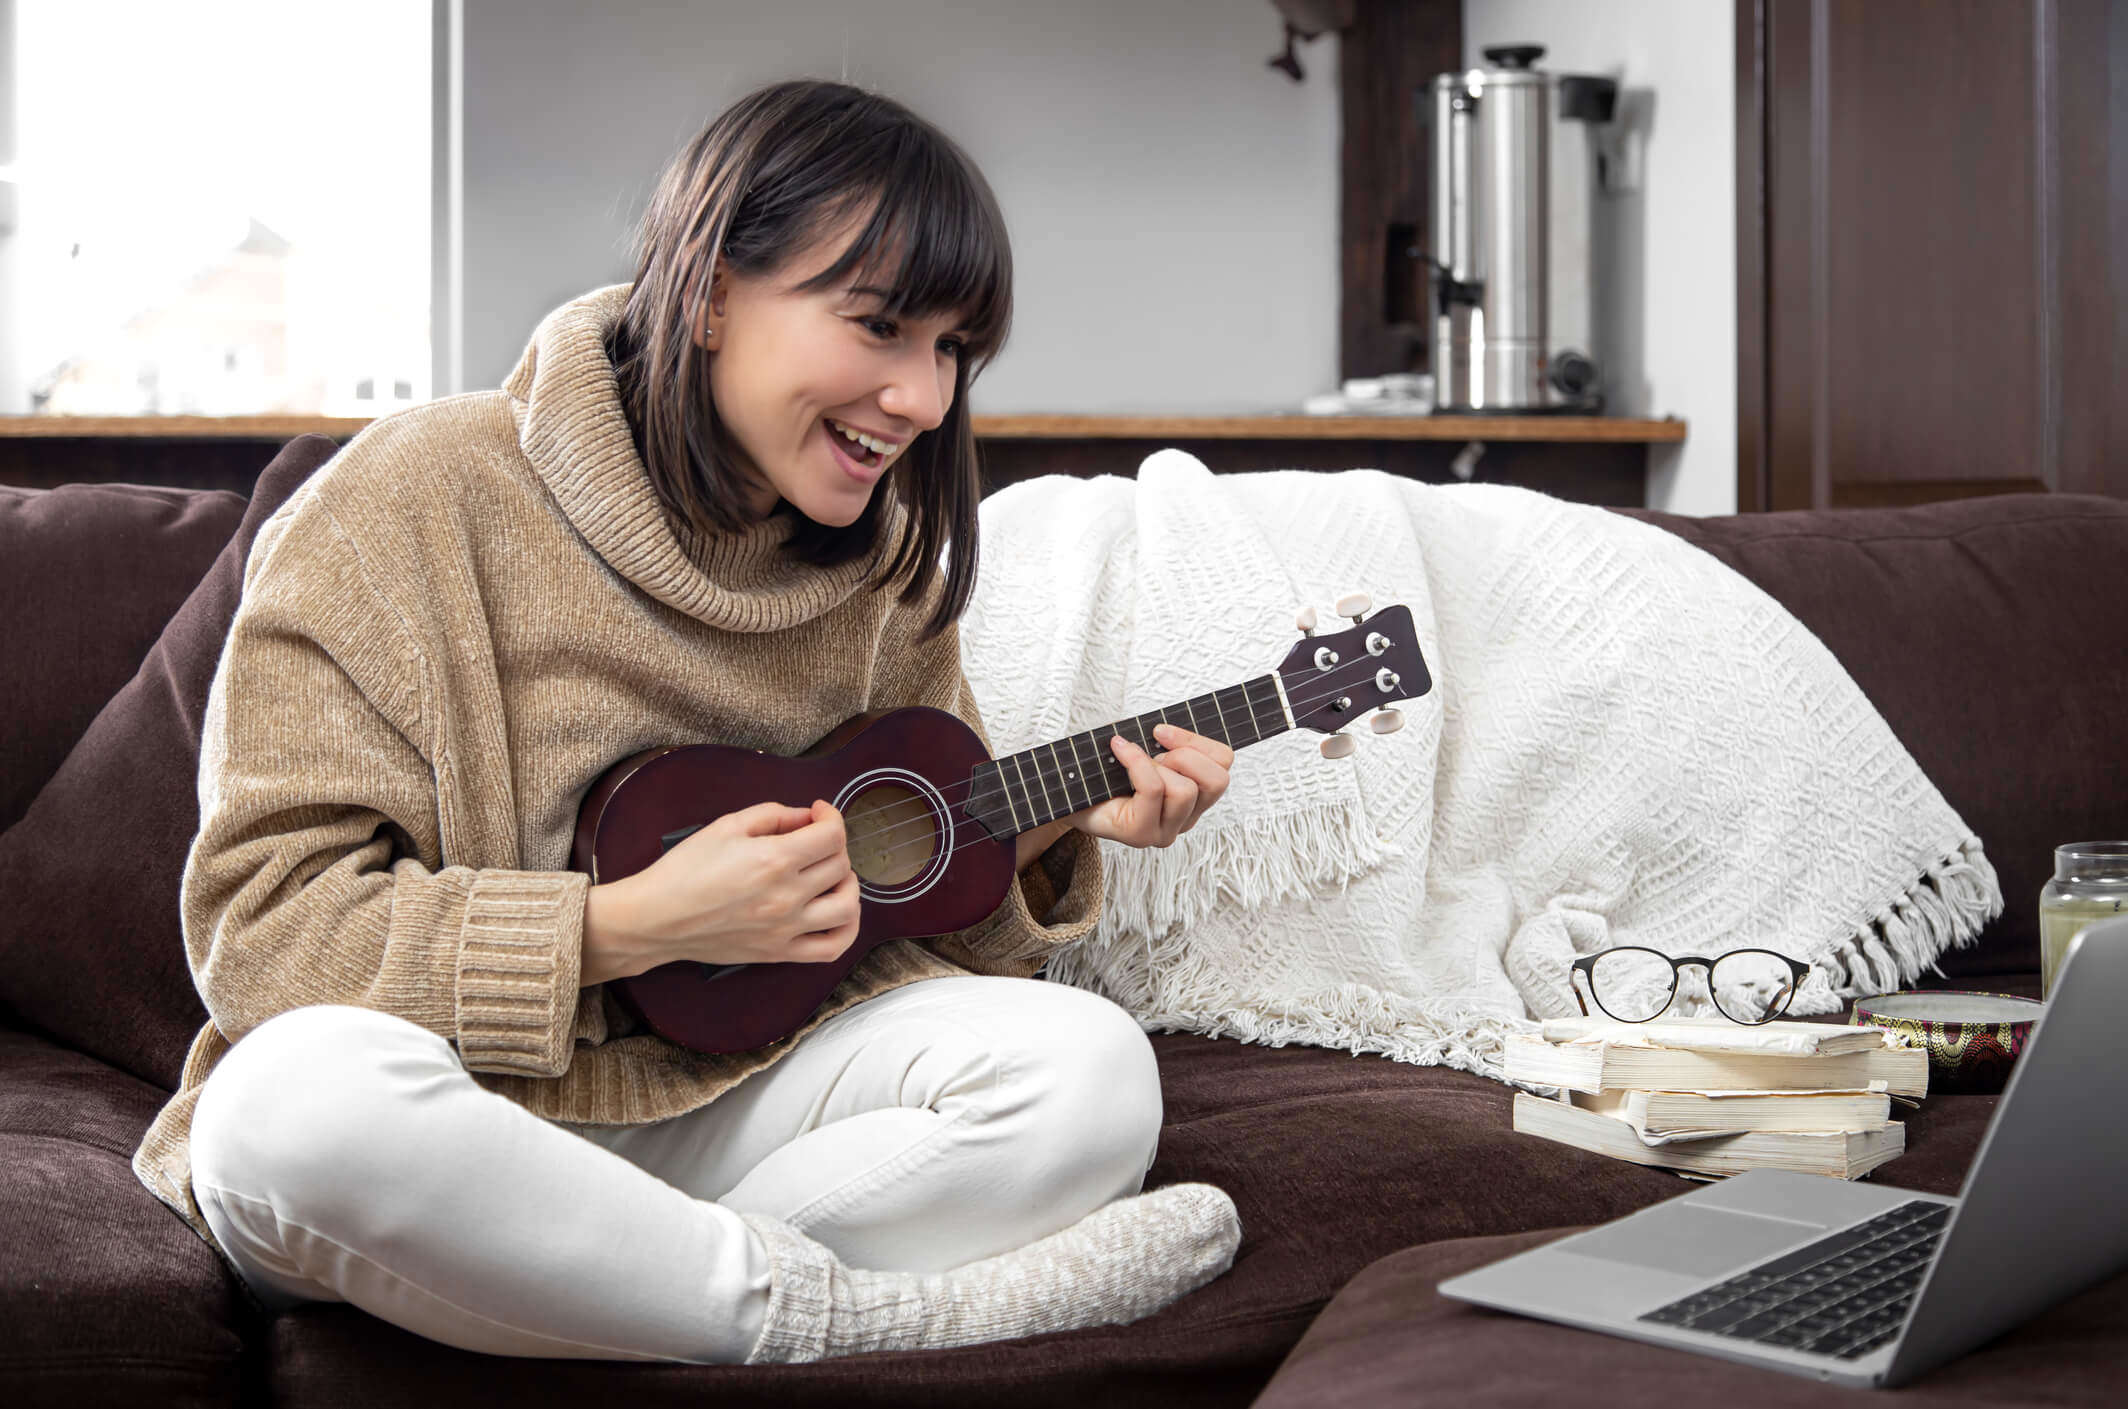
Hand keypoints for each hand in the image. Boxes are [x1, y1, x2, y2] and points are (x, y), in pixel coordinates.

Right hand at [581, 799, 859, 984]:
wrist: (656, 919)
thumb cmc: (684, 871)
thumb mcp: (726, 826)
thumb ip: (773, 815)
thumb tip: (805, 817)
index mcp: (774, 859)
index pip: (832, 834)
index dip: (831, 816)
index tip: (818, 812)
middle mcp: (787, 896)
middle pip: (840, 864)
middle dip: (833, 844)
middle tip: (813, 839)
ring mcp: (786, 928)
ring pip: (847, 905)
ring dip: (848, 884)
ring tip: (830, 874)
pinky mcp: (780, 952)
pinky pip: (832, 947)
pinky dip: (848, 929)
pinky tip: (840, 912)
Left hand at [1073, 723, 1233, 849]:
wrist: (1065, 794)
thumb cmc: (1104, 772)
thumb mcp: (1144, 749)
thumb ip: (1167, 742)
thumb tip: (1166, 730)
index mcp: (1194, 797)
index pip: (1223, 764)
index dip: (1198, 741)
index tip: (1161, 731)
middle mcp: (1185, 819)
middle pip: (1216, 780)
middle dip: (1185, 754)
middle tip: (1153, 752)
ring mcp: (1164, 832)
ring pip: (1186, 790)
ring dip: (1158, 765)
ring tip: (1132, 764)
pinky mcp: (1141, 835)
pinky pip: (1153, 790)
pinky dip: (1137, 763)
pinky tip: (1119, 751)